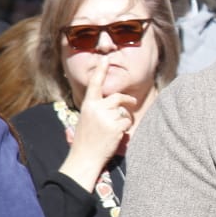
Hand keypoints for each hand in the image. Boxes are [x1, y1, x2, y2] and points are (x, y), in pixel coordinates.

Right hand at [59, 56, 136, 191]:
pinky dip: (126, 128)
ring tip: (115, 130)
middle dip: (127, 100)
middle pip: (118, 97)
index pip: (95, 84)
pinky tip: (117, 136)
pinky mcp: (115, 127)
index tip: (106, 59)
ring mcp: (106, 117)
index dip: (101, 71)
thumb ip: (97, 109)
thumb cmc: (85, 140)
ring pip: (124, 112)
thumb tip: (114, 103)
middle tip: (132, 102)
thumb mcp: (86, 119)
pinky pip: (127, 122)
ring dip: (124, 119)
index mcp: (87, 105)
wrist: (84, 158)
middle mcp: (96, 108)